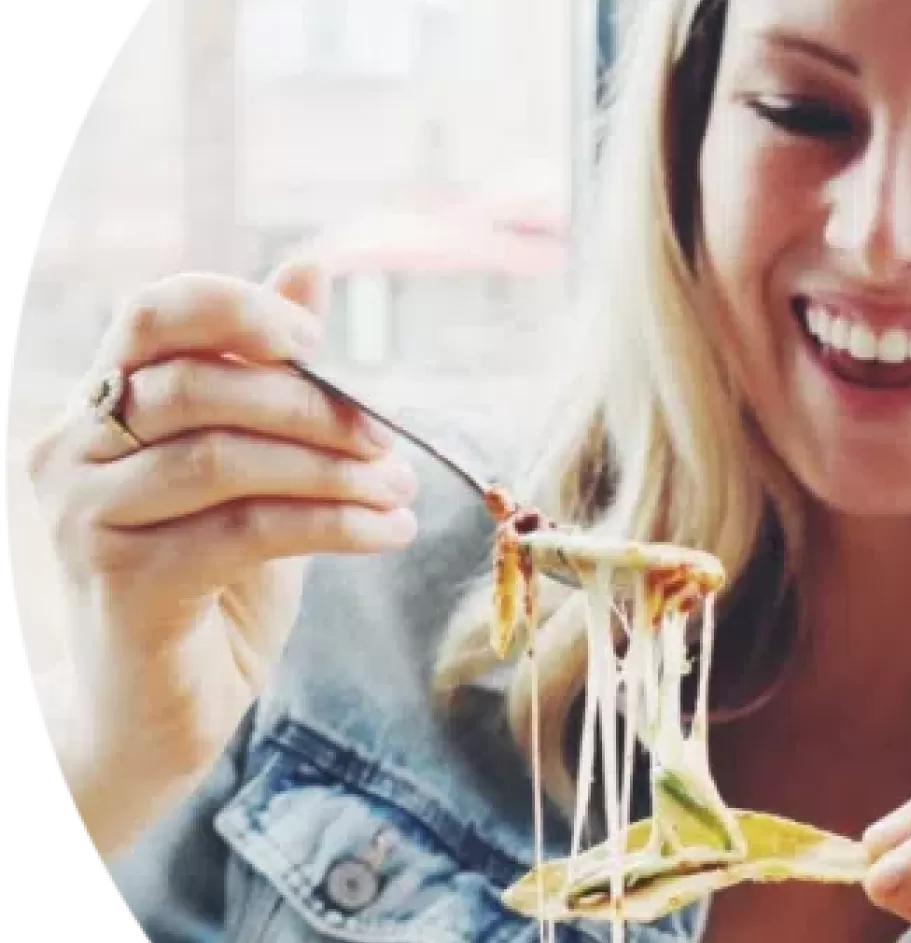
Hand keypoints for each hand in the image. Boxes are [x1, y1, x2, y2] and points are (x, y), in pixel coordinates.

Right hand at [25, 261, 418, 854]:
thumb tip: (311, 267)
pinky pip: (245, 530)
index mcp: (102, 404)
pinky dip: (334, 525)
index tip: (313, 337)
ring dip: (334, 470)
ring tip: (399, 490)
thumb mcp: (255, 467)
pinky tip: (388, 532)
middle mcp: (73, 450)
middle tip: (388, 440)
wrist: (165, 711)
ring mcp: (86, 517)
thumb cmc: (213, 578)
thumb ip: (273, 377)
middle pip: (199, 385)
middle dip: (313, 406)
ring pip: (225, 458)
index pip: (149, 314)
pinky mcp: (123, 582)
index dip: (234, 306)